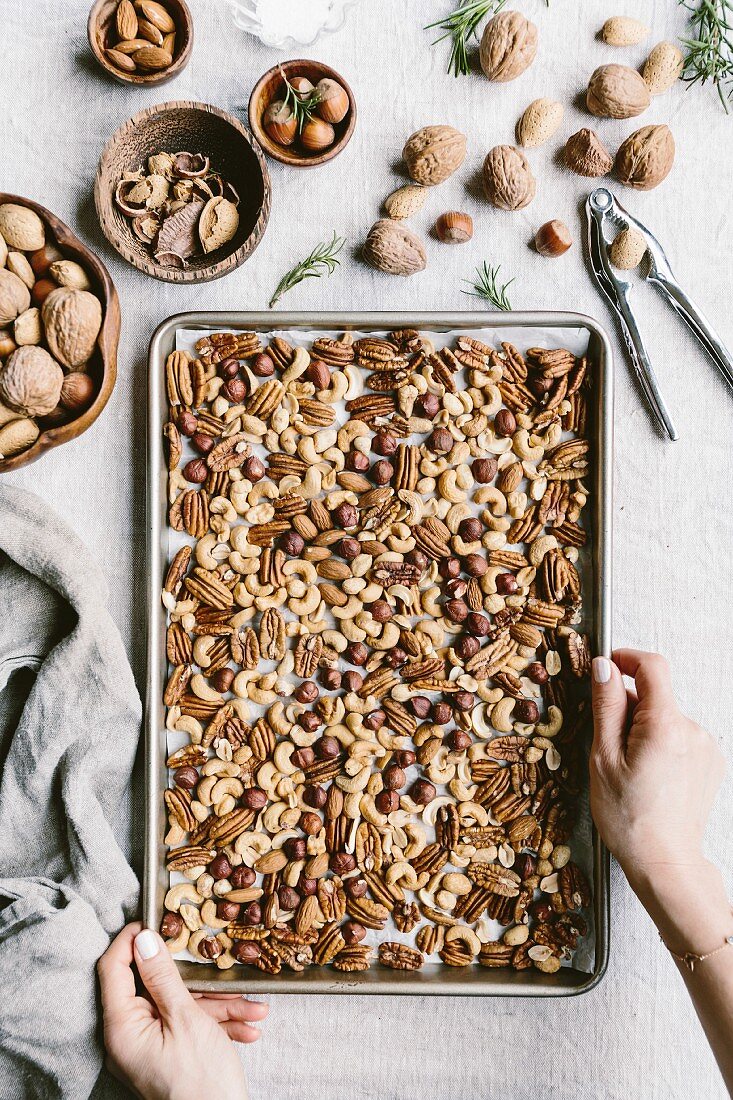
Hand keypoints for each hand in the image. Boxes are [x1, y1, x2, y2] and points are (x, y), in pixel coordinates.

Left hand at [98, 923, 267, 1099]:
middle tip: (218, 966)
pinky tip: (249, 1026)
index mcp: (122, 1028)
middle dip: (197, 981)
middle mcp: (129, 1037)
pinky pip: (190, 1028)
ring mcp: (149, 1048)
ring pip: (181, 1008)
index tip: (151, 920)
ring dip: (220, 1006)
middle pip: (155, 988)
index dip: (130, 941)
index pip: (113, 970)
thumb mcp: (186, 1020)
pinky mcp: (168, 1056)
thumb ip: (163, 977)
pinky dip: (219, 1024)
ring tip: (255, 1010)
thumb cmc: (201, 1083)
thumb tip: (144, 940)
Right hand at [590, 648, 725, 884]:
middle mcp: (693, 730)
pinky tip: (649, 774)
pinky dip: (661, 744)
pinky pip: (679, 736)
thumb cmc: (630, 818)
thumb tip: (604, 667)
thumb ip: (607, 706)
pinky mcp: (710, 761)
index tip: (607, 667)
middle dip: (628, 706)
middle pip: (656, 694)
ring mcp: (705, 746)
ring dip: (644, 728)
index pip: (652, 665)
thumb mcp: (603, 758)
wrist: (665, 862)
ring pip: (665, 716)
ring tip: (630, 767)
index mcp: (665, 725)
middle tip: (609, 741)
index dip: (626, 658)